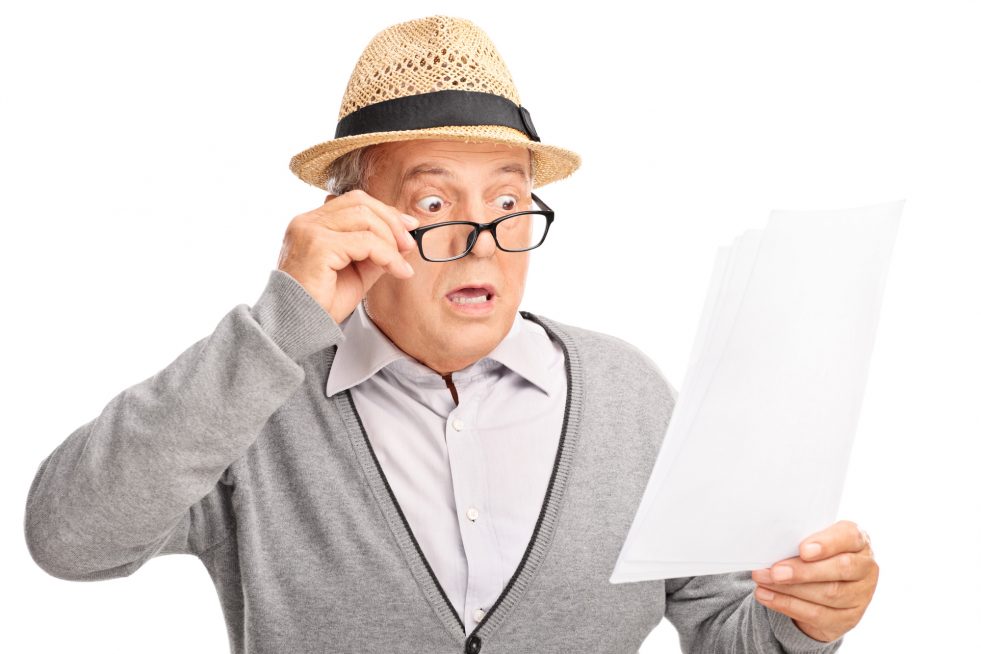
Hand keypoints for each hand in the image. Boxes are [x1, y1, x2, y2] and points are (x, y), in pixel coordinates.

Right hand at [277, 189, 419, 323]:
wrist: (298, 326)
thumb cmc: (321, 303)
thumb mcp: (357, 272)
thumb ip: (375, 252)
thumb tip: (404, 239)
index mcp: (313, 224)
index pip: (354, 202)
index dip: (385, 211)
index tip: (408, 227)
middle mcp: (307, 222)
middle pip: (360, 203)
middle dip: (392, 222)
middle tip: (409, 245)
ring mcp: (310, 231)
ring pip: (364, 218)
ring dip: (391, 240)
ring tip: (400, 264)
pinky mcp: (318, 246)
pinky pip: (365, 242)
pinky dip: (387, 255)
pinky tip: (396, 270)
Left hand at [751, 520, 877, 642]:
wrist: (823, 585)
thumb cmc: (816, 554)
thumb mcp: (814, 541)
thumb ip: (802, 539)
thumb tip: (772, 542)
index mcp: (858, 541)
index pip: (849, 537)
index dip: (827, 543)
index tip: (803, 550)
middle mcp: (866, 568)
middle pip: (840, 569)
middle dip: (803, 571)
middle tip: (775, 571)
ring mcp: (860, 596)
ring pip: (828, 594)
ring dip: (790, 588)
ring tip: (762, 580)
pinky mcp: (847, 619)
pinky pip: (817, 614)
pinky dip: (787, 604)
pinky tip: (766, 596)